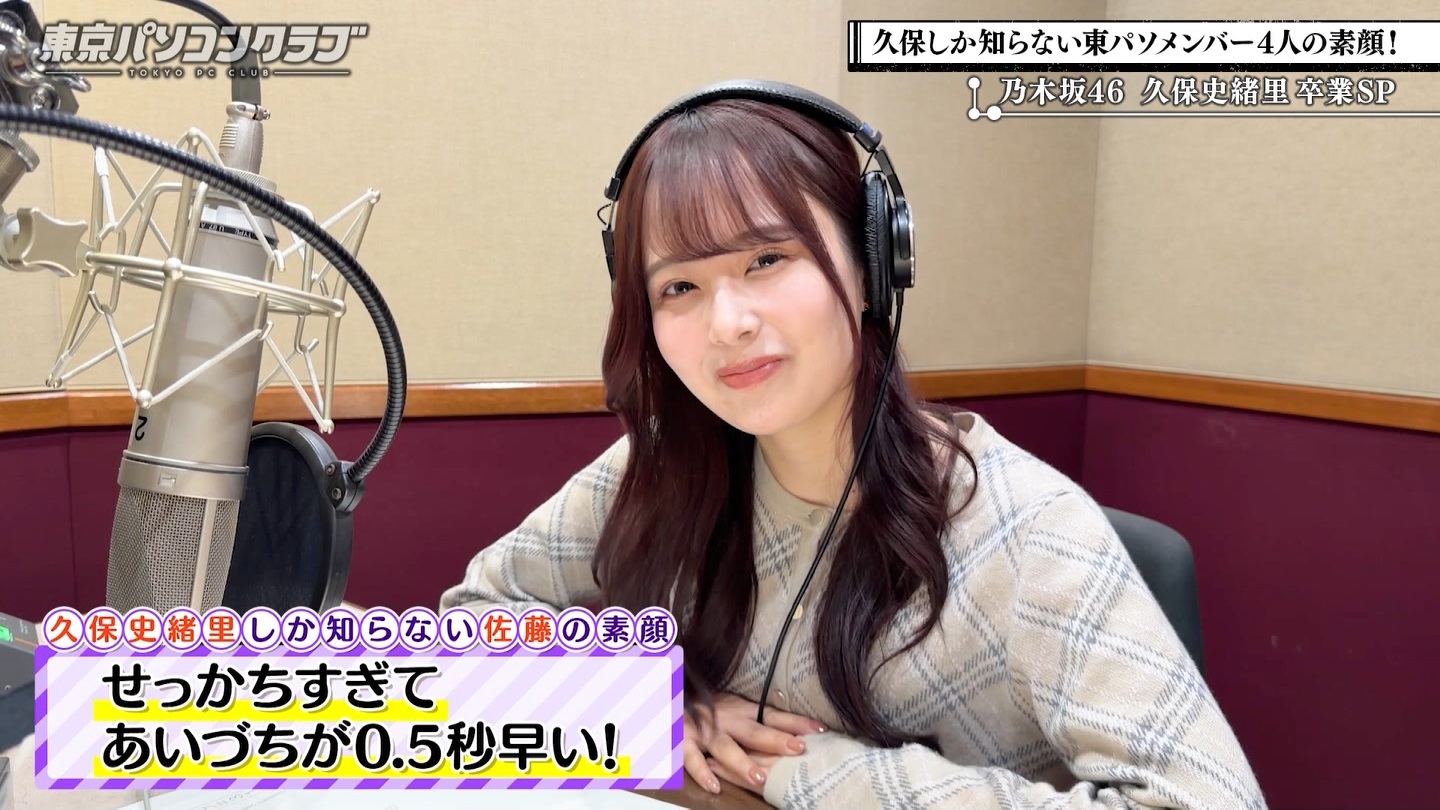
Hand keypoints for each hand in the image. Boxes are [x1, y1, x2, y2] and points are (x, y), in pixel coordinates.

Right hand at [683, 692, 825, 795]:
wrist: (663, 691)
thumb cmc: (700, 703)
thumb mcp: (729, 703)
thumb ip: (753, 717)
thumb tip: (793, 731)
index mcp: (739, 708)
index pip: (772, 714)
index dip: (796, 722)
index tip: (820, 730)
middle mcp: (725, 718)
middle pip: (754, 730)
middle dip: (776, 740)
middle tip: (798, 749)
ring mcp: (704, 730)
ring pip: (725, 747)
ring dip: (742, 762)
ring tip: (759, 779)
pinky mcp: (682, 741)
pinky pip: (692, 759)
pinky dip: (702, 772)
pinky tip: (714, 786)